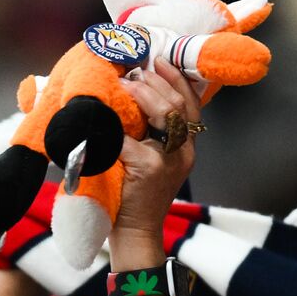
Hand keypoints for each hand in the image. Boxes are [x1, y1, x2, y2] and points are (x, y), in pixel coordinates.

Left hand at [113, 60, 201, 261]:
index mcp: (186, 147)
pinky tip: (105, 120)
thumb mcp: (148, 163)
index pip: (191, 104)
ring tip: (127, 84)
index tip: (159, 61)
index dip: (177, 79)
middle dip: (158, 82)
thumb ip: (146, 137)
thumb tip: (126, 108)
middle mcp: (184, 151)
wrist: (135, 234)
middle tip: (137, 70)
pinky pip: (132, 142)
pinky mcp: (150, 169)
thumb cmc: (135, 198)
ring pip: (165, 115)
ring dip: (145, 95)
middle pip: (178, 104)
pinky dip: (116, 130)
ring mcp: (170, 160)